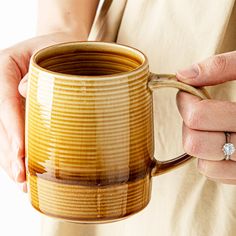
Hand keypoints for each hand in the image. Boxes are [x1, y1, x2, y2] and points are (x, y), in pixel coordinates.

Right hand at [0, 32, 81, 191]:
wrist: (60, 47)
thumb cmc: (59, 48)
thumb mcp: (52, 48)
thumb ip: (40, 66)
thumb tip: (25, 90)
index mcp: (5, 68)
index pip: (4, 100)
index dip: (11, 127)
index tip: (20, 149)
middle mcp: (3, 88)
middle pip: (2, 124)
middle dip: (11, 152)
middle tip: (23, 175)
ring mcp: (10, 103)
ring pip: (5, 136)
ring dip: (13, 160)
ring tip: (24, 183)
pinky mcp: (20, 114)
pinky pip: (15, 136)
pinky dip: (20, 155)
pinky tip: (27, 172)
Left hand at [176, 51, 235, 184]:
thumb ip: (222, 66)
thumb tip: (183, 75)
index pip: (198, 116)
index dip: (186, 100)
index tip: (188, 91)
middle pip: (196, 143)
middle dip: (189, 123)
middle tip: (198, 108)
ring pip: (204, 164)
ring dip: (198, 140)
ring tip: (210, 124)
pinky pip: (214, 173)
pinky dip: (209, 157)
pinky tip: (220, 138)